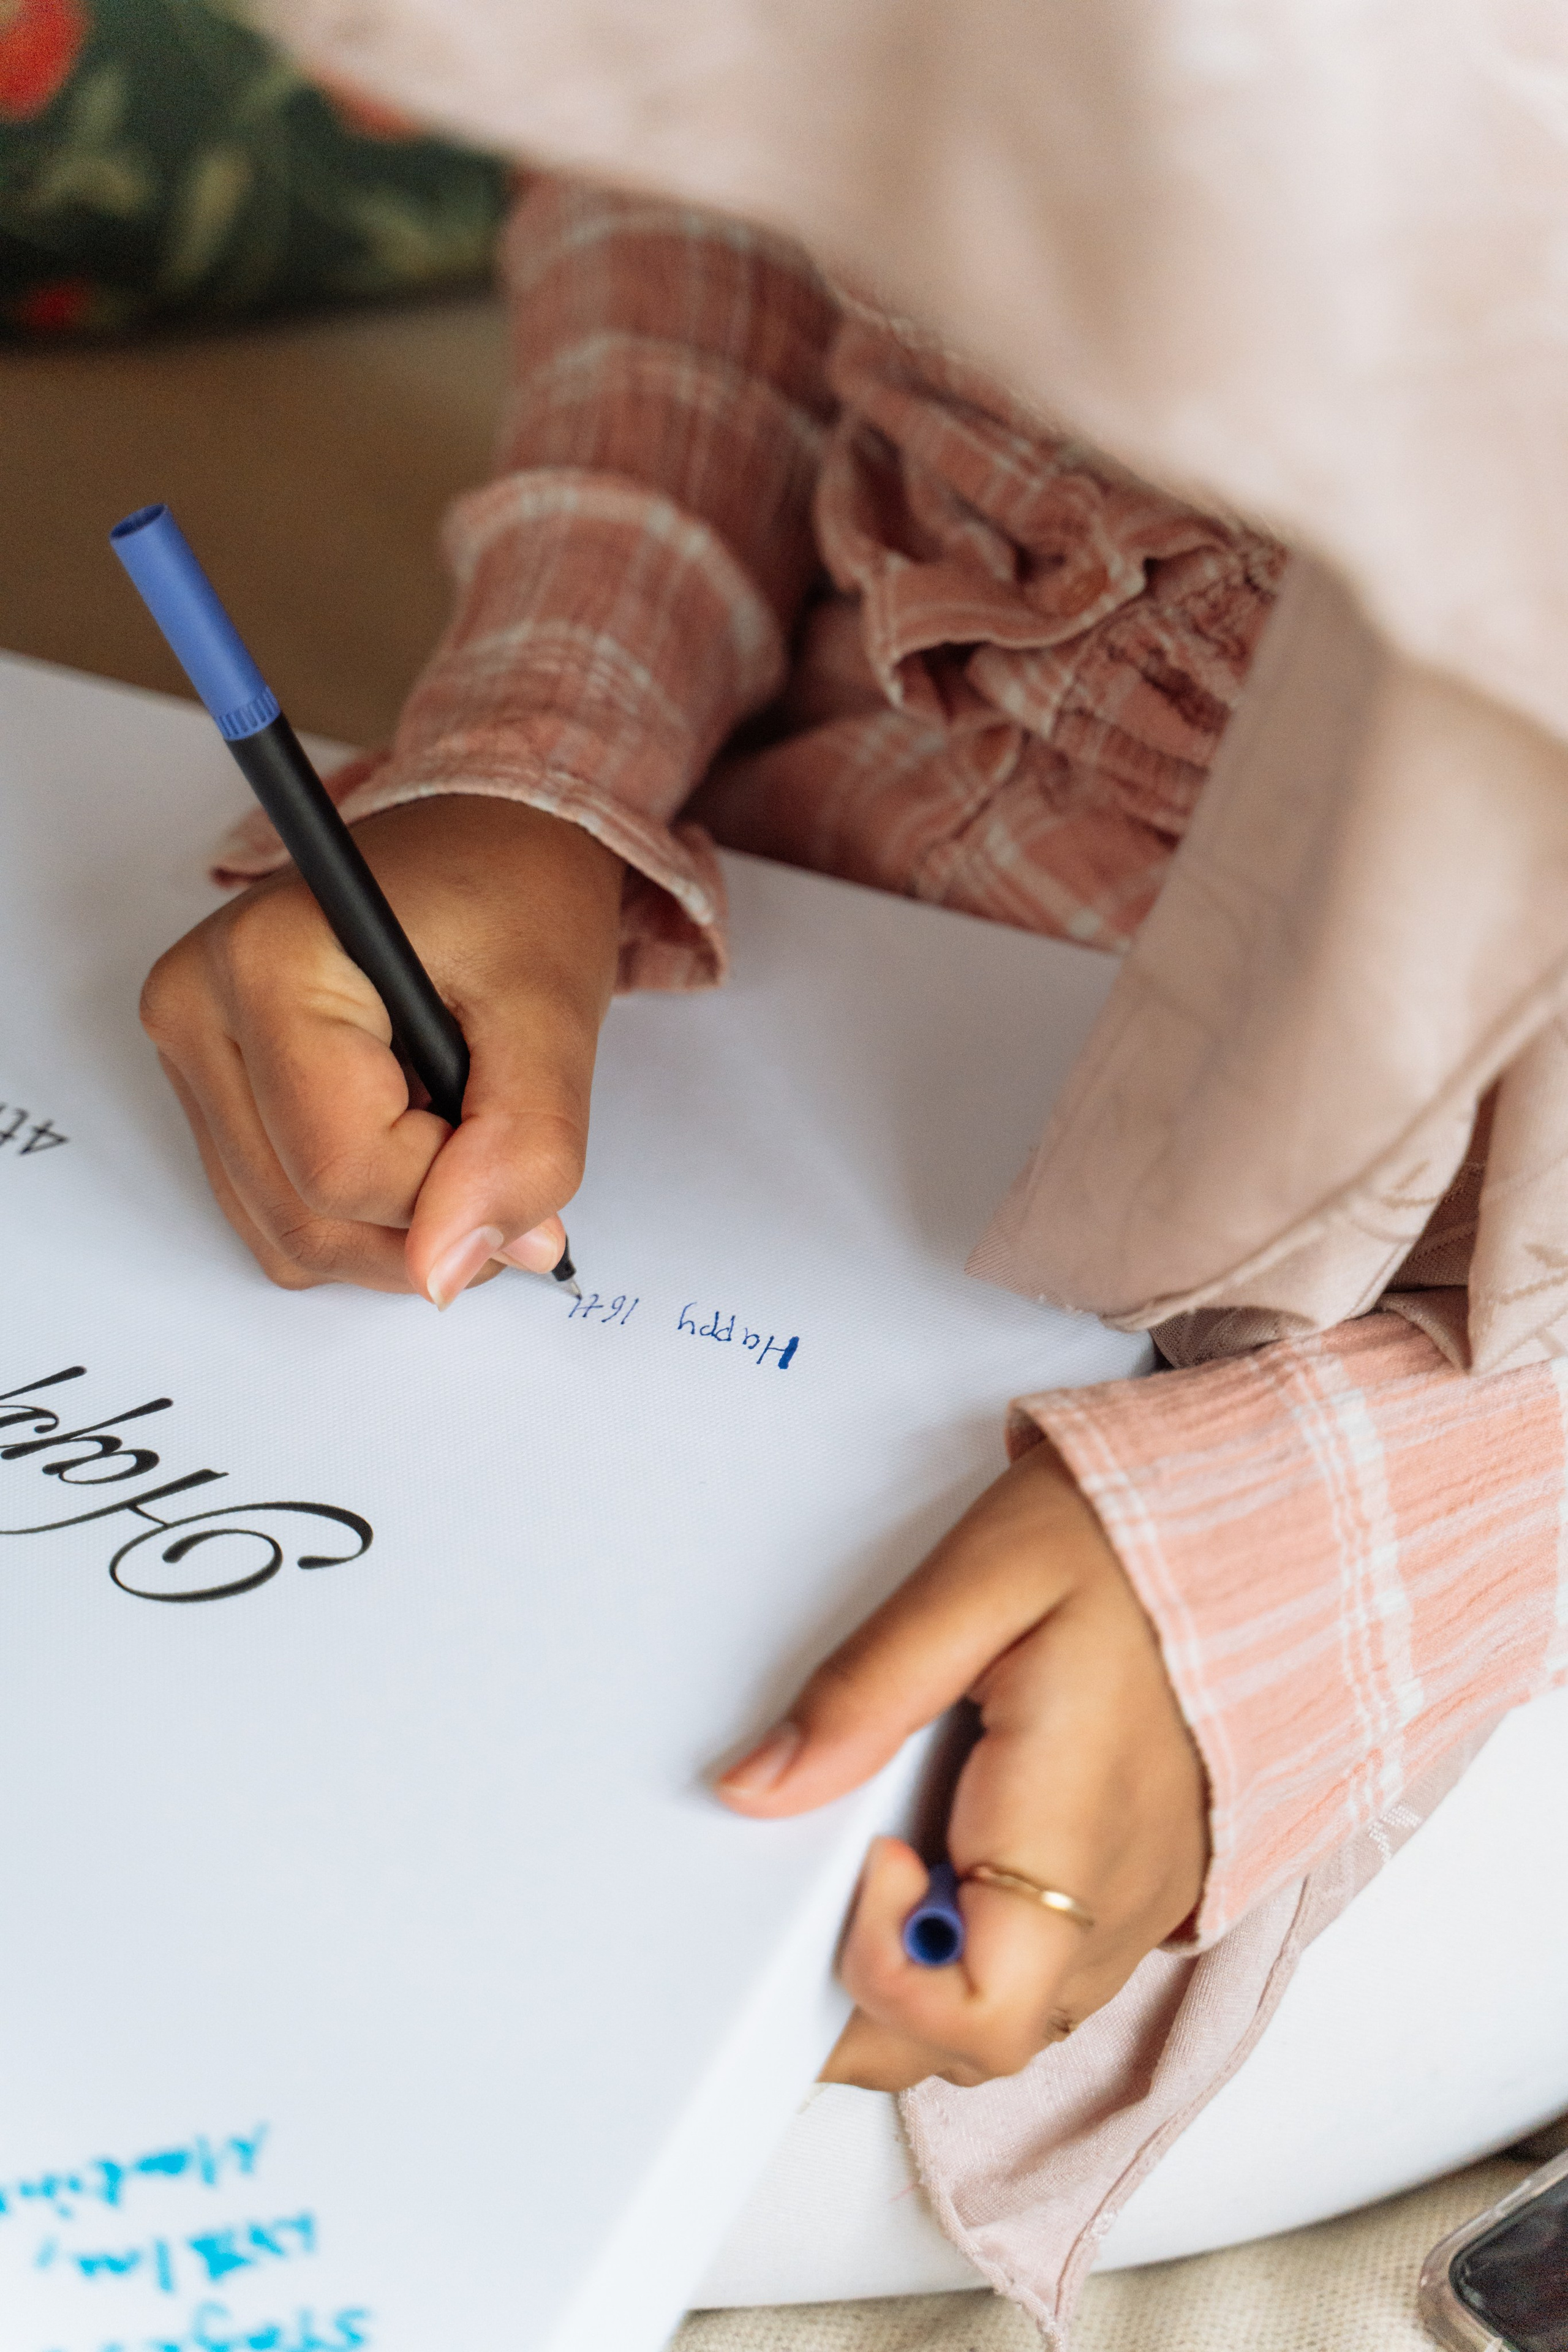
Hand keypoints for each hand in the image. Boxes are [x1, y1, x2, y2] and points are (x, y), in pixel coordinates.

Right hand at [139, 797, 623, 1300]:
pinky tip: (409, 1138)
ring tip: (451, 1122)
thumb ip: (521, 1148)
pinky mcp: (209, 1097)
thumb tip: (449, 1272)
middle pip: (306, 1217)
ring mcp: (189, 1058)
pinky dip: (362, 1217)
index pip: (343, 1167)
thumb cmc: (514, 902)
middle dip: (426, 1217)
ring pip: (288, 1236)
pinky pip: (279, 1221)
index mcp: (262, 961)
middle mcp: (195, 1010)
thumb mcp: (552, 1015)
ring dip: (398, 1226)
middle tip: (492, 1132)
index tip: (508, 1118)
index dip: (454, 1182)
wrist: (486, 849)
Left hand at [715, 1439, 1207, 2089]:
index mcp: (1074, 1827)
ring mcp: (1144, 1900)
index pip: (974, 2017)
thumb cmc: (1121, 1538)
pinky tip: (946, 1847)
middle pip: (978, 2043)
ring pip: (1014, 2012)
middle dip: (876, 1994)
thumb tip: (756, 1787)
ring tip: (885, 1850)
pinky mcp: (1149, 1883)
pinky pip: (1051, 1963)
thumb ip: (865, 1692)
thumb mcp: (977, 1578)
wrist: (1252, 1521)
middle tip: (834, 1873)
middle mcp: (1121, 1895)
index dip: (885, 1970)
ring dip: (926, 1971)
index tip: (868, 1850)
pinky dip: (980, 1941)